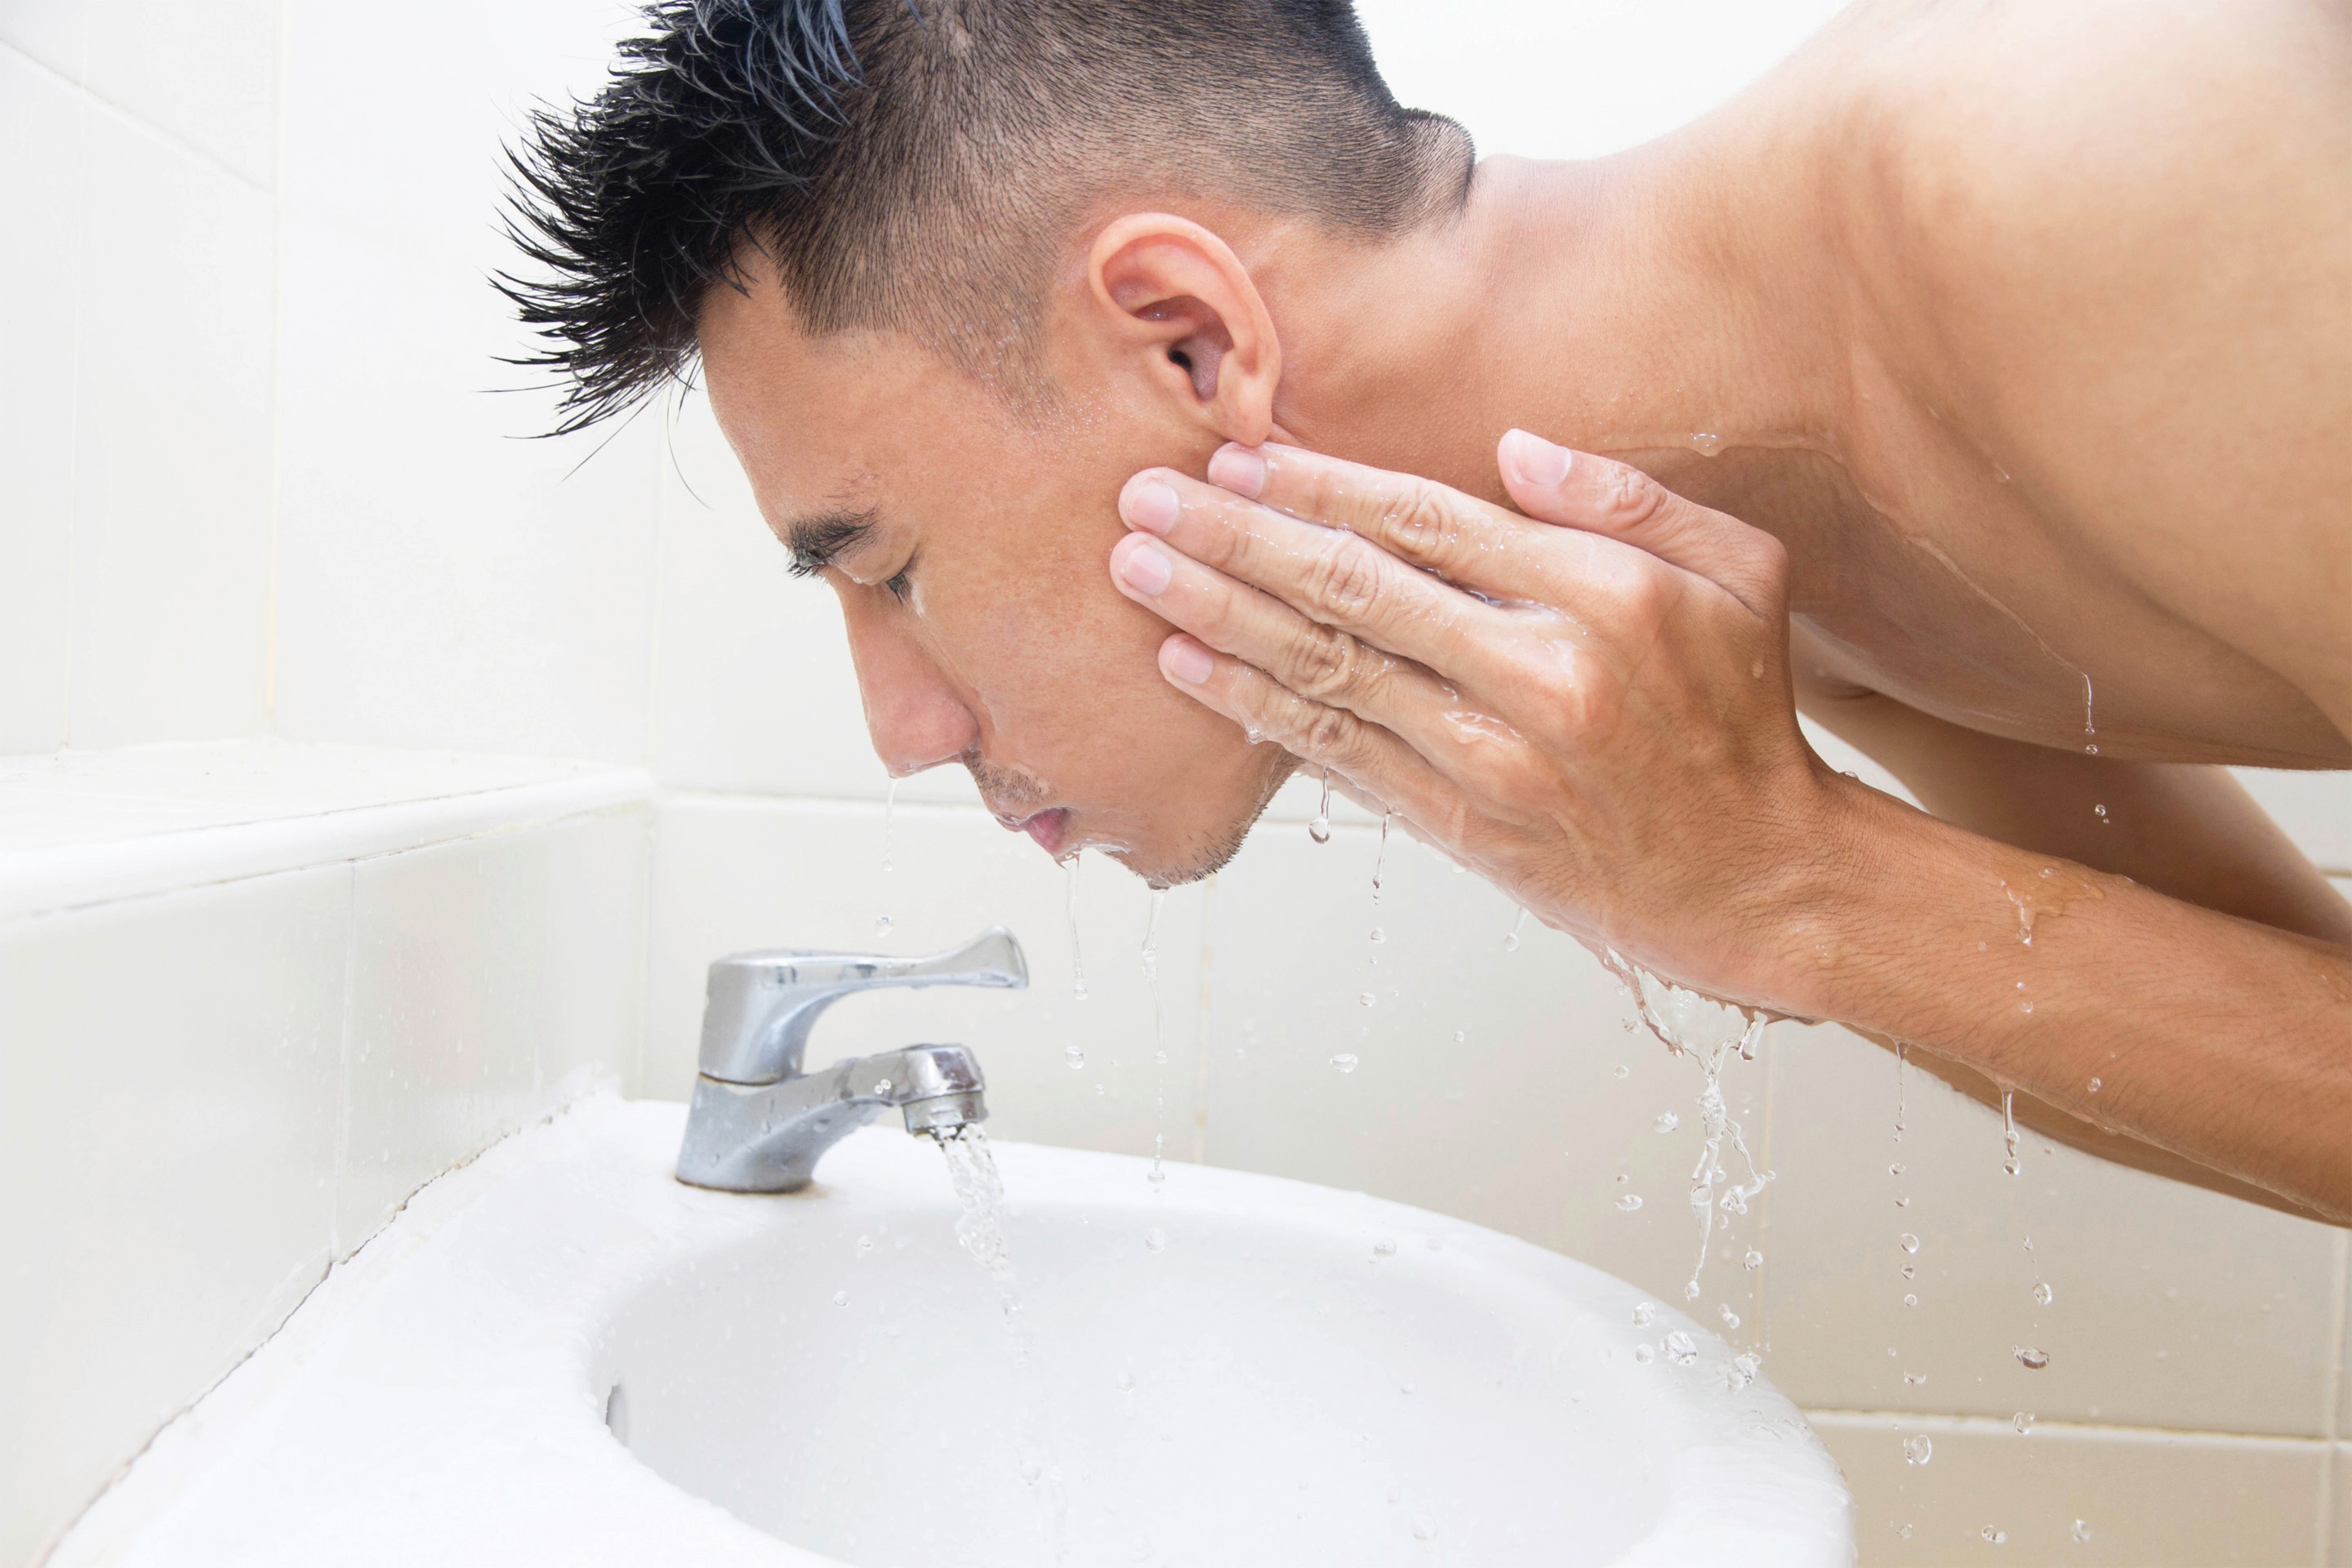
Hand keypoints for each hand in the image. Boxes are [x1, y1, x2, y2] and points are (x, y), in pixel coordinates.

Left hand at [1107, 431, 1849, 1005]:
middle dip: (1233, 538)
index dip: (1317, 486)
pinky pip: (1339, 753)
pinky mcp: (1463, 824)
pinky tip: (1192, 668)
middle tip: (1145, 500)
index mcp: (1599, 593)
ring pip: (1327, 669)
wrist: (1758, 877)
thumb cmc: (1742, 717)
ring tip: (1138, 573)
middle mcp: (1536, 672)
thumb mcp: (1738, 572)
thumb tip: (1511, 448)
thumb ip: (1628, 496)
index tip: (1240, 459)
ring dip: (1218, 616)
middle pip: (1350, 587)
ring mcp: (1492, 756)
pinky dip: (1258, 707)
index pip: (1423, 520)